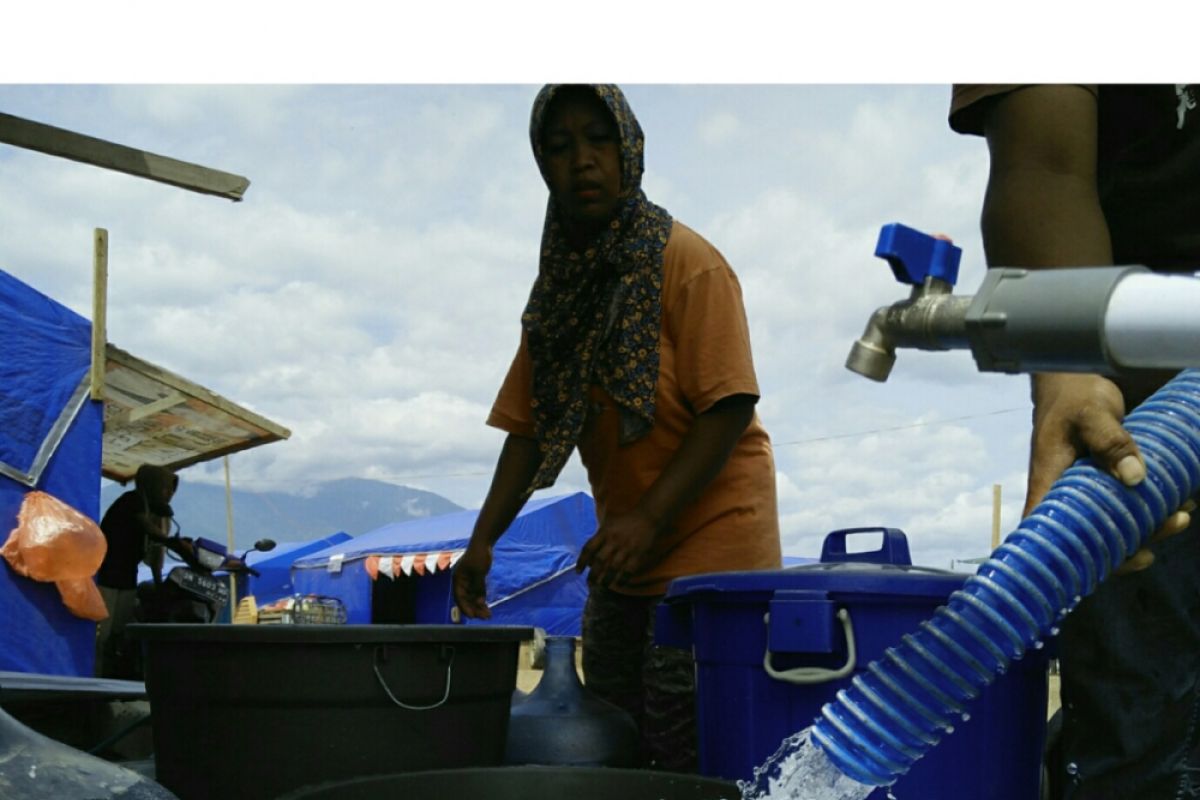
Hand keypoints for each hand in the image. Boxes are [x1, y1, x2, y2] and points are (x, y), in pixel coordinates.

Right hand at [452, 542, 492, 619]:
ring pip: (472, 598)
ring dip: (479, 606)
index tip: (473, 616)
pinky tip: (487, 607)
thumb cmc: (479, 555)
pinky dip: (482, 600)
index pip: (459, 597)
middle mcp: (461, 582)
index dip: (465, 608)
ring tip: (488, 615)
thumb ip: (477, 586)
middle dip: (475, 609)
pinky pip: (478, 593)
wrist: (484, 543)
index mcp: (457, 579)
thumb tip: (478, 601)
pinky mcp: (476, 580)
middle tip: (485, 617)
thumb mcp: (478, 571)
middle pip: (466, 599)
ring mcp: (468, 581)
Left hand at [575, 508, 658, 587]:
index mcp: (604, 532)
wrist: (649, 516)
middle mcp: (613, 540)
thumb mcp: (609, 523)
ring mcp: (626, 548)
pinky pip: (628, 570)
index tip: (578, 572)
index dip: (581, 561)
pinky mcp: (638, 554)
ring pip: (613, 568)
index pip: (589, 548)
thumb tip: (590, 556)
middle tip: (589, 583)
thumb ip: (598, 536)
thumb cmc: (626, 520)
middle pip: (599, 560)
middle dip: (593, 574)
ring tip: (602, 585)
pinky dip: (622, 578)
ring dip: (606, 579)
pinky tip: (619, 584)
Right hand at [1028, 373, 1191, 574]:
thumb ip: (1110, 441)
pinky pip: (1123, 505)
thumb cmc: (1072, 395)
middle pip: (1092, 536)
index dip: (1080, 555)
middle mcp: (1064, 494)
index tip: (1120, 557)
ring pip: (1113, 523)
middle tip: (1171, 524)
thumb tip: (1135, 478)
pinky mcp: (1102, 482)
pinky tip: (1176, 502)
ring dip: (1148, 526)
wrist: (1073, 377)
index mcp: (1049, 484)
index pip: (1052, 533)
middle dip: (1134, 542)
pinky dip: (1149, 509)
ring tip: (1181, 516)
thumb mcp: (1091, 413)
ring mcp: (1084, 490)